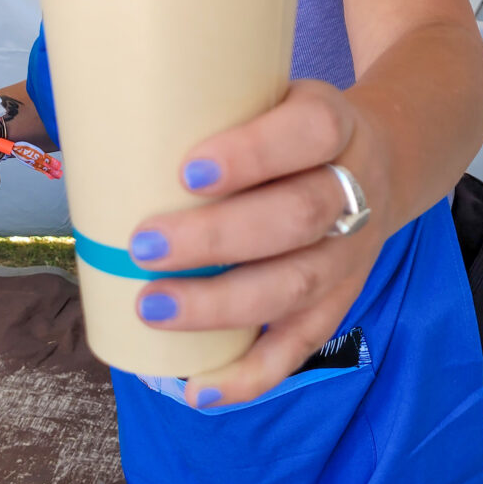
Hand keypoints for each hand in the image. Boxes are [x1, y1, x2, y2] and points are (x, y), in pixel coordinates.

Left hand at [128, 79, 392, 407]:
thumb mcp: (269, 95)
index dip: (252, 154)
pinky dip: (253, 374)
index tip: (186, 172)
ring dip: (222, 305)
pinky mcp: (342, 300)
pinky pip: (303, 344)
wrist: (377, 160)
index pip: (310, 131)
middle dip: (217, 238)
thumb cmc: (289, 128)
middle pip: (298, 216)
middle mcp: (353, 189)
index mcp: (333, 124)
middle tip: (144, 244)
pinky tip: (201, 388)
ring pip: (298, 284)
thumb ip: (212, 112)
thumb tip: (105, 143)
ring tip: (153, 308)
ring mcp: (352, 252)